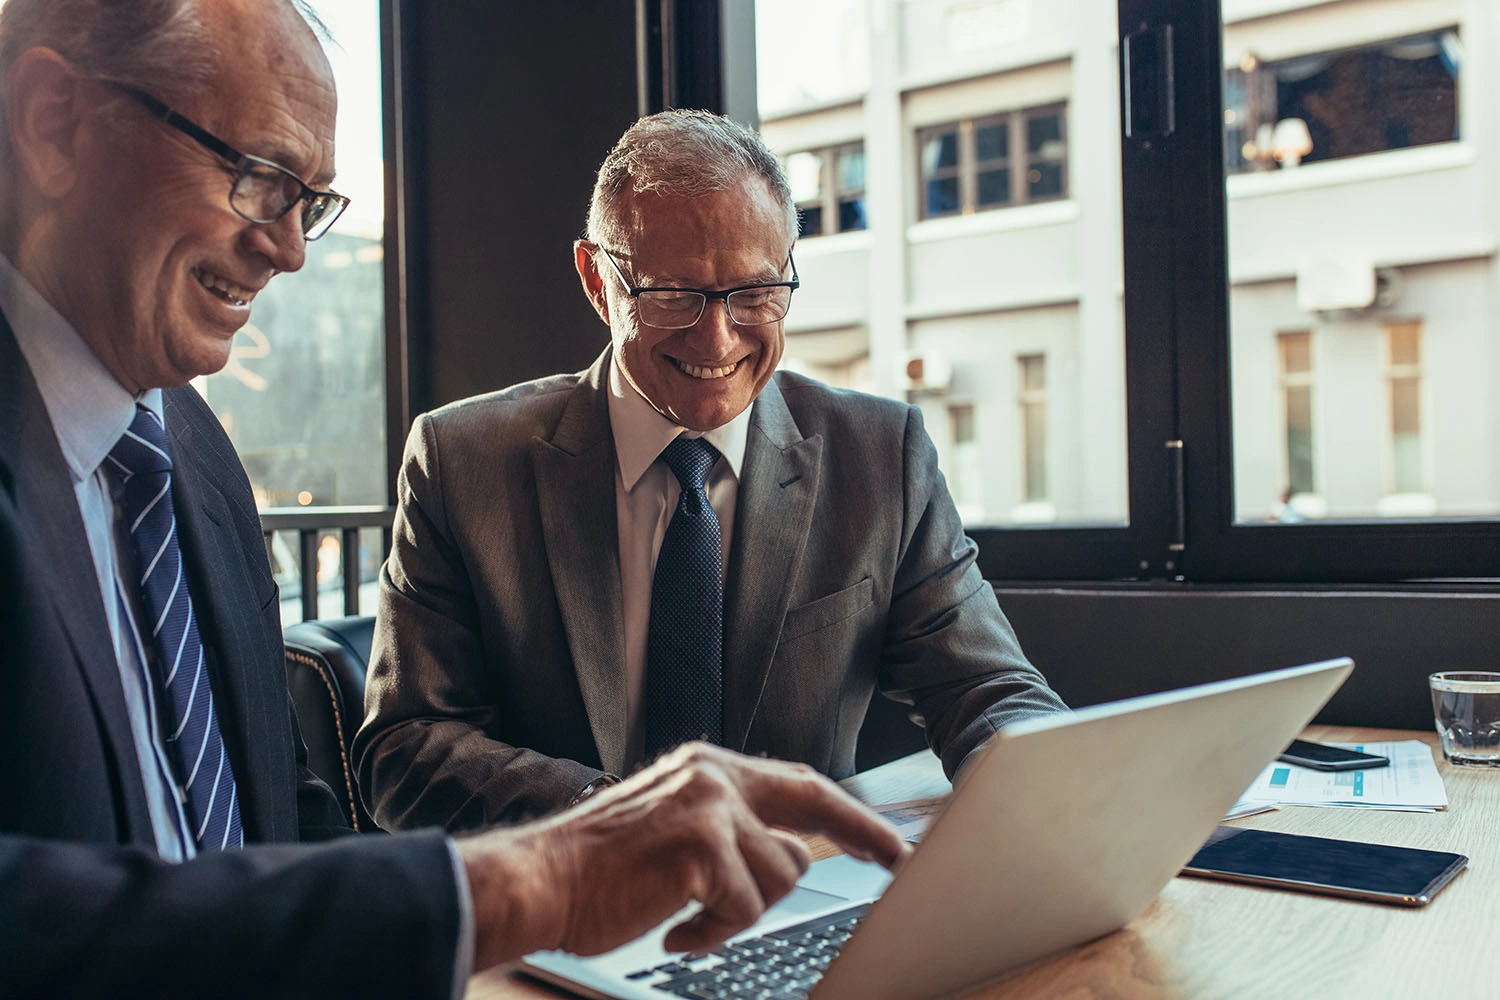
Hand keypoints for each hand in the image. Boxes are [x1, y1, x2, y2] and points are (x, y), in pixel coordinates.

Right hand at [457, 743, 909, 969]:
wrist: (537, 881)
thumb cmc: (597, 869)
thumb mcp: (675, 828)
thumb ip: (732, 829)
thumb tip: (793, 853)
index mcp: (707, 769)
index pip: (798, 783)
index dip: (849, 813)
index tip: (886, 837)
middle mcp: (713, 776)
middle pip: (812, 807)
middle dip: (862, 836)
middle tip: (895, 861)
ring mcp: (709, 808)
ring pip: (778, 878)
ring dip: (737, 913)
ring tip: (684, 913)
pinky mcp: (701, 848)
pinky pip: (744, 910)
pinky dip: (711, 933)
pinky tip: (671, 926)